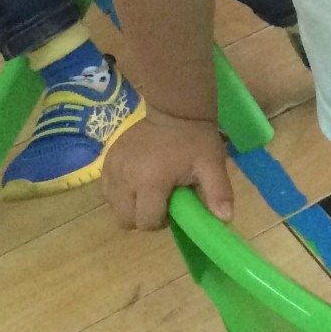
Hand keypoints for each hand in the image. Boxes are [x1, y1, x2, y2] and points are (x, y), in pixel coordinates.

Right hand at [101, 109, 234, 230]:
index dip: (162, 220)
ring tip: (148, 191)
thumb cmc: (195, 140)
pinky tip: (134, 183)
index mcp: (151, 181)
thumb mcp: (212, 165)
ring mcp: (113, 169)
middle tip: (161, 201)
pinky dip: (118, 194)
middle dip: (144, 217)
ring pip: (113, 207)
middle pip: (126, 220)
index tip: (174, 204)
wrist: (174, 110)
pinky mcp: (106, 161)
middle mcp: (126, 178)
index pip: (147, 221)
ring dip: (129, 206)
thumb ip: (219, 193)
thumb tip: (225, 219)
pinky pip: (106, 190)